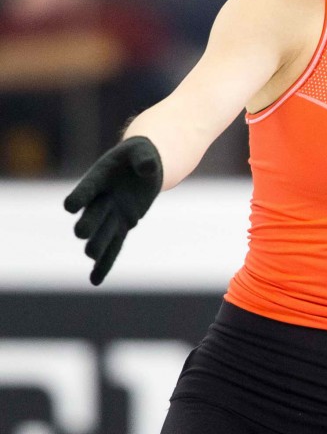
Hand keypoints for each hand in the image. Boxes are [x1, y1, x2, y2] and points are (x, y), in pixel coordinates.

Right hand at [64, 137, 162, 285]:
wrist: (142, 166)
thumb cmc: (140, 156)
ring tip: (91, 255)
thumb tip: (150, 169)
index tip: (70, 206)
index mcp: (100, 176)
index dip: (81, 195)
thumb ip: (144, 160)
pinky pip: (114, 246)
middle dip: (88, 223)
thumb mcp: (144, 153)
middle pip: (93, 213)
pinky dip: (105, 263)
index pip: (89, 186)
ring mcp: (111, 213)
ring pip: (103, 233)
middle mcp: (101, 198)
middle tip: (81, 232)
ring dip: (97, 245)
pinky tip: (95, 280)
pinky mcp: (123, 224)